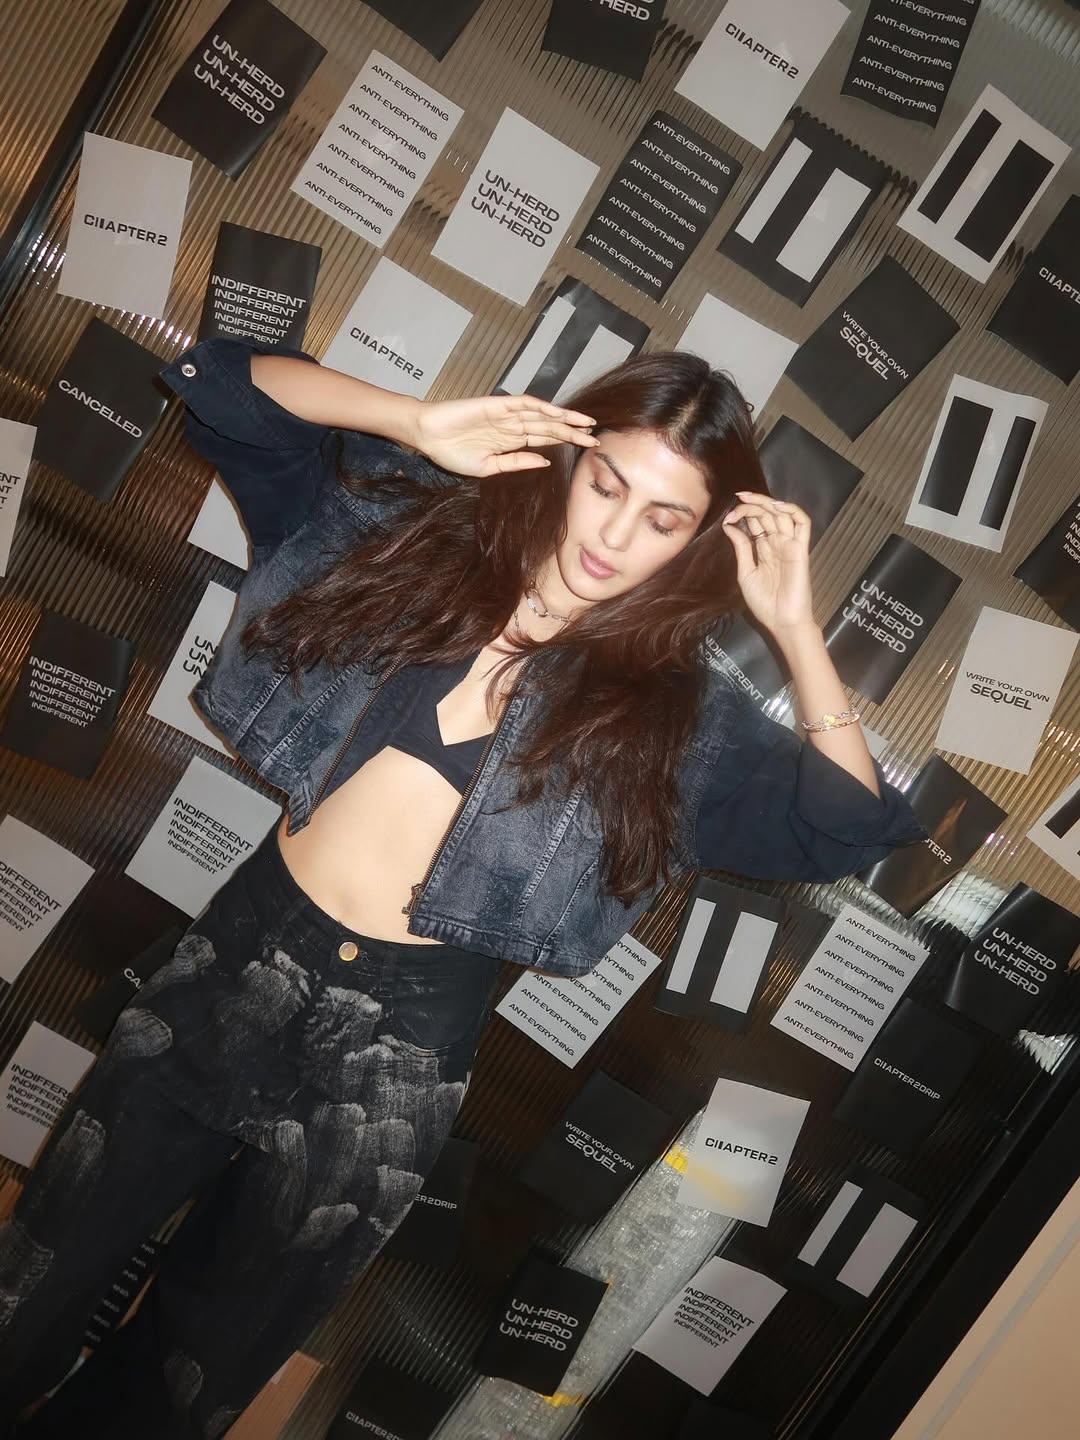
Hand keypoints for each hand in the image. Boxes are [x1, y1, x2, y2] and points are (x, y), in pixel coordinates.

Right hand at [408, 392, 598, 476]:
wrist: (428, 437)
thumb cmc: (452, 453)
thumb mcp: (489, 468)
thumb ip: (516, 463)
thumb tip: (546, 462)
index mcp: (511, 442)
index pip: (546, 441)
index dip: (566, 442)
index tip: (587, 448)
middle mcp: (513, 427)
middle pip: (549, 428)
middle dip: (573, 432)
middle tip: (596, 438)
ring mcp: (506, 415)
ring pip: (542, 415)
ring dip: (564, 418)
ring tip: (586, 423)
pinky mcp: (497, 405)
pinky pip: (524, 404)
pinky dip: (542, 407)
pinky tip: (559, 412)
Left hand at [721, 492, 814, 634]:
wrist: (781, 621)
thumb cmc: (765, 602)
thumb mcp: (746, 572)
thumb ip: (741, 548)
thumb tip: (730, 526)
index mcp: (765, 549)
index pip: (756, 522)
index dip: (743, 514)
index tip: (728, 516)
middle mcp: (778, 543)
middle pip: (767, 514)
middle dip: (751, 505)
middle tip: (737, 501)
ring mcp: (790, 545)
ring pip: (782, 514)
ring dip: (766, 503)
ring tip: (749, 500)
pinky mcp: (801, 550)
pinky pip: (803, 524)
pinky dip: (792, 510)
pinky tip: (776, 506)